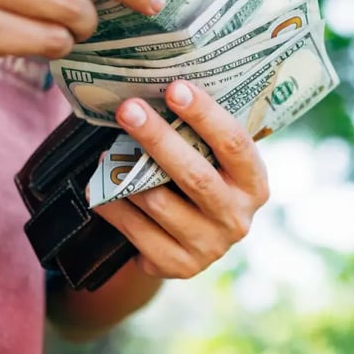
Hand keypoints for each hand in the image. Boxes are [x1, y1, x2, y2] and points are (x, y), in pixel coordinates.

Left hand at [94, 80, 269, 278]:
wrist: (191, 243)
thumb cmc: (200, 181)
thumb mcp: (214, 162)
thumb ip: (200, 136)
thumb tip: (160, 87)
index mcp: (254, 184)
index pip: (234, 144)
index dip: (206, 115)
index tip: (175, 88)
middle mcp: (237, 218)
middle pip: (194, 174)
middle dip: (158, 138)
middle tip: (128, 109)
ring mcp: (209, 247)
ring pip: (158, 202)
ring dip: (126, 174)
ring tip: (105, 153)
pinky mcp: (179, 266)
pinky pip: (136, 231)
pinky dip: (113, 207)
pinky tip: (98, 190)